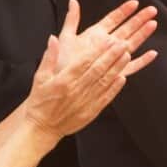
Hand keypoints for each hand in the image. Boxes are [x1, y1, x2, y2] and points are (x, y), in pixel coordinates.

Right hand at [25, 0, 158, 138]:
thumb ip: (49, 57)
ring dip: (117, 68)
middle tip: (122, 44)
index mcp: (64, 80)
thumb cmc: (40, 101)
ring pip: (104, 82)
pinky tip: (123, 78)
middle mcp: (76, 90)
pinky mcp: (91, 111)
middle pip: (97, 70)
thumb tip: (53, 39)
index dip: (98, 50)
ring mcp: (85, 101)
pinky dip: (115, 88)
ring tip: (126, 56)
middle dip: (112, 56)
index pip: (84, 61)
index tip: (108, 40)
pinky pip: (106, 98)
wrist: (42, 127)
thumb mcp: (39, 77)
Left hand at [46, 0, 159, 80]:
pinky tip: (152, 54)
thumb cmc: (63, 63)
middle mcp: (107, 45)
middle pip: (127, 29)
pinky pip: (132, 66)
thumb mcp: (66, 37)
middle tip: (152, 10)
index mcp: (96, 35)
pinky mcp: (115, 72)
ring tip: (153, 24)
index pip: (113, 19)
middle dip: (139, 19)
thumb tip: (73, 0)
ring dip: (143, 34)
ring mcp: (112, 58)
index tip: (135, 3)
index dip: (124, 11)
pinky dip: (143, 61)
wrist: (63, 84)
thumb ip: (72, 19)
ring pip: (132, 44)